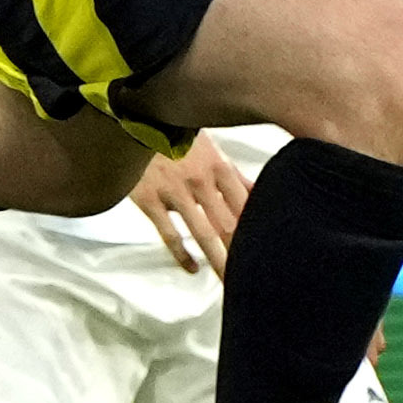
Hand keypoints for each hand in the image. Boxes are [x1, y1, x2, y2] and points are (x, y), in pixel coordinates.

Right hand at [126, 132, 253, 273]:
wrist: (133, 119)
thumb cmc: (175, 136)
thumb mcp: (210, 149)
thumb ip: (235, 175)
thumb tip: (262, 194)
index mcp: (219, 166)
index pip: (246, 205)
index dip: (259, 229)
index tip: (269, 250)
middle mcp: (200, 180)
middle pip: (229, 224)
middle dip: (243, 252)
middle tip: (256, 275)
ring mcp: (174, 191)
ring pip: (203, 233)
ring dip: (218, 260)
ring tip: (230, 282)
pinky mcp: (149, 200)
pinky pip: (169, 234)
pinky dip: (182, 255)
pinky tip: (192, 269)